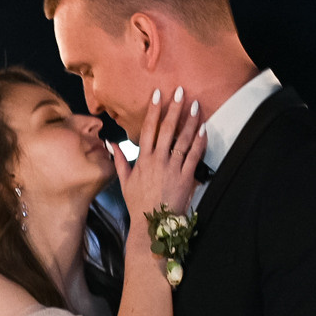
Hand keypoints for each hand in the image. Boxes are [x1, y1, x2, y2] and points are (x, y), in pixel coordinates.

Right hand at [109, 90, 206, 220]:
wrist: (152, 224)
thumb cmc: (138, 203)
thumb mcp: (124, 181)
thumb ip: (119, 160)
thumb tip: (111, 143)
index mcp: (143, 159)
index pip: (148, 129)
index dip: (154, 110)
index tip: (157, 95)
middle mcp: (158, 160)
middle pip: (167, 129)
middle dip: (174, 109)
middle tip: (180, 92)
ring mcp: (172, 168)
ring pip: (183, 140)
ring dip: (190, 121)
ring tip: (196, 105)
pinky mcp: (186, 178)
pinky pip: (194, 156)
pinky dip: (200, 142)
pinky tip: (204, 129)